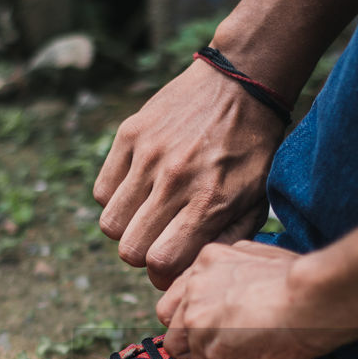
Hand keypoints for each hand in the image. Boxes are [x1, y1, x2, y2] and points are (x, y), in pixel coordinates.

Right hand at [93, 60, 283, 289]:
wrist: (241, 84)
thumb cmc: (252, 151)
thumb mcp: (255, 201)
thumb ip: (225, 240)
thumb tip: (188, 272)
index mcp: (209, 201)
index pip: (161, 263)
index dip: (162, 274)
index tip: (170, 266)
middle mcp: (175, 180)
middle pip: (130, 248)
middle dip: (143, 254)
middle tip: (159, 239)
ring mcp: (148, 155)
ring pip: (111, 223)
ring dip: (127, 227)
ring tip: (148, 214)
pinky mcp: (130, 134)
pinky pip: (102, 190)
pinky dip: (116, 198)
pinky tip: (139, 189)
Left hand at [156, 240, 354, 358]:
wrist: (321, 293)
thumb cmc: (311, 282)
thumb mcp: (269, 267)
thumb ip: (245, 283)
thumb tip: (243, 313)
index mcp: (209, 259)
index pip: (183, 299)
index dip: (204, 326)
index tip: (234, 341)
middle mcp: (195, 283)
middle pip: (177, 328)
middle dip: (204, 351)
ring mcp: (196, 313)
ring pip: (187, 357)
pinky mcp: (206, 344)